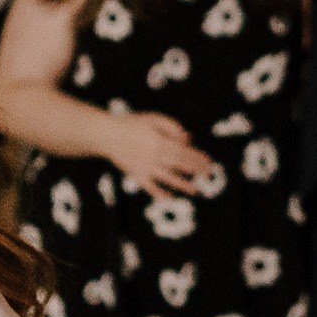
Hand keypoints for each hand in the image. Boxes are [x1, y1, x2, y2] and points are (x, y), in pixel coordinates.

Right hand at [101, 110, 217, 197]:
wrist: (107, 135)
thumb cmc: (131, 124)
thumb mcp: (153, 118)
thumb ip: (172, 126)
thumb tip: (188, 138)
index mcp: (162, 142)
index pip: (184, 152)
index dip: (197, 157)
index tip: (208, 162)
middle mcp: (157, 156)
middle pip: (180, 164)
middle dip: (195, 170)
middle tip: (207, 175)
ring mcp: (147, 167)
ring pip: (168, 178)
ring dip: (183, 185)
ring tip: (195, 191)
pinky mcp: (137, 175)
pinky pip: (150, 187)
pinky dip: (159, 193)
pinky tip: (169, 198)